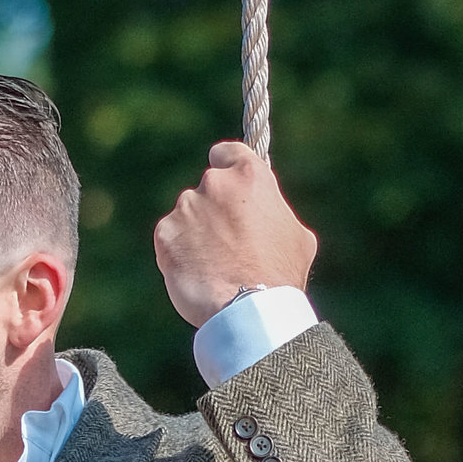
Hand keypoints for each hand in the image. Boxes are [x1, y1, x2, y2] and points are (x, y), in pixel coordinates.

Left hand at [153, 142, 318, 326]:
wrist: (249, 308)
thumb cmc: (280, 275)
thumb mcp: (296, 235)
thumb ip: (275, 212)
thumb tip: (269, 213)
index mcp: (249, 174)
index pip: (226, 153)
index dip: (225, 168)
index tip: (226, 185)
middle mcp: (214, 182)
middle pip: (207, 190)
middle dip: (213, 211)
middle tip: (226, 244)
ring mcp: (186, 207)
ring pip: (186, 216)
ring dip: (195, 234)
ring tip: (214, 266)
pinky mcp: (165, 233)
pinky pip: (170, 240)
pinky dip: (179, 254)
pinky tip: (197, 274)